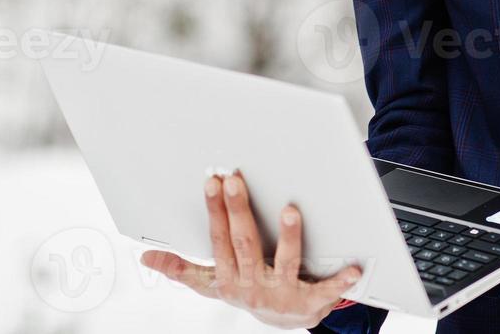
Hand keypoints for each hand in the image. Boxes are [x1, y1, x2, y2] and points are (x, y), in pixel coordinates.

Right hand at [141, 171, 362, 329]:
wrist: (282, 321)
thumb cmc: (246, 290)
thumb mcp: (211, 283)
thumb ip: (181, 268)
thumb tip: (146, 255)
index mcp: (228, 278)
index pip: (218, 240)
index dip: (214, 211)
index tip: (213, 181)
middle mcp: (252, 286)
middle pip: (245, 243)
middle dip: (239, 210)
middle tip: (237, 179)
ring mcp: (282, 294)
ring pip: (284, 262)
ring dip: (288, 236)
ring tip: (290, 210)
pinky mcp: (310, 302)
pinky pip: (326, 289)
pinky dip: (340, 280)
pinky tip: (354, 267)